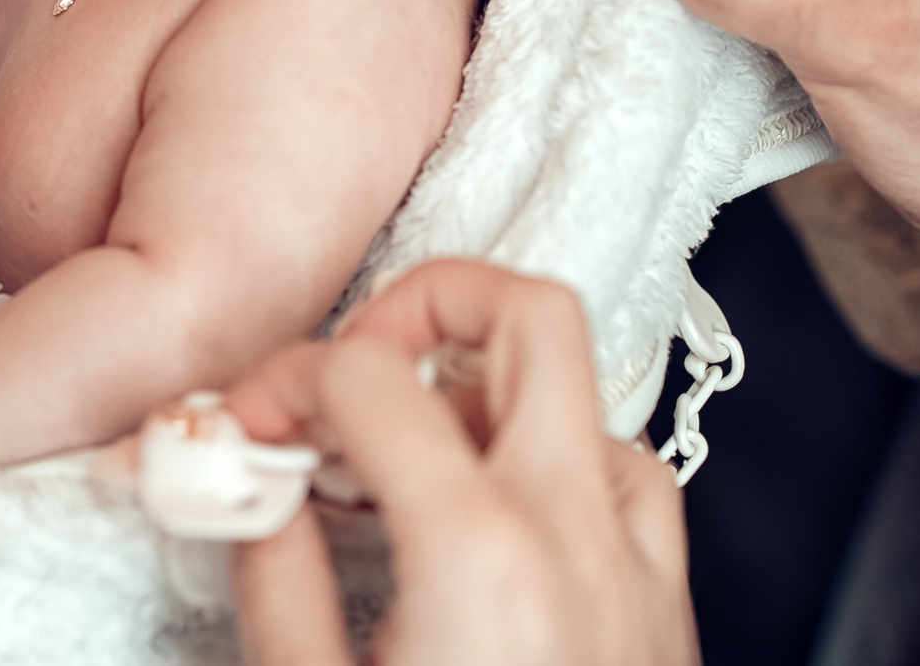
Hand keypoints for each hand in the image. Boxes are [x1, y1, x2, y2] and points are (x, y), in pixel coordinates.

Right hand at [227, 260, 695, 665]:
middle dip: (430, 302)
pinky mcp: (667, 616)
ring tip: (417, 453)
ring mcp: (639, 571)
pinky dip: (563, 466)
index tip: (252, 417)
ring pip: (591, 395)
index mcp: (479, 554)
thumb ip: (276, 578)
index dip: (285, 375)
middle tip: (360, 360)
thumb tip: (259, 497)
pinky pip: (631, 482)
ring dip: (493, 395)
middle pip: (532, 312)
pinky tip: (503, 516)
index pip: (369, 375)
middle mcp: (577, 539)